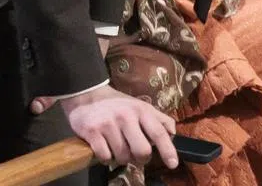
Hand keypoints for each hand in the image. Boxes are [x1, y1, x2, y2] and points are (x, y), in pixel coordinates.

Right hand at [30, 86, 177, 169]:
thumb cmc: (119, 105)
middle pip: (142, 150)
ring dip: (122, 158)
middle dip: (141, 159)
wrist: (88, 96)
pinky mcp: (92, 132)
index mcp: (142, 110)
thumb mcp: (141, 107)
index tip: (173, 164)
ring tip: (118, 149)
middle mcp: (127, 116)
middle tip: (137, 156)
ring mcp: (109, 124)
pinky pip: (105, 156)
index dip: (167, 150)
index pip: (159, 132)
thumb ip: (158, 120)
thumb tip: (173, 134)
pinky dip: (106, 158)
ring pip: (123, 156)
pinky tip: (106, 150)